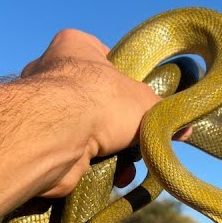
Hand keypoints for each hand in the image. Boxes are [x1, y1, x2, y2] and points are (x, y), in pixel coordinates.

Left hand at [0, 27, 160, 222]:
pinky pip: (73, 155)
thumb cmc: (100, 101)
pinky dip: (94, 167)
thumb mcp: (145, 101)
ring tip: (127, 165)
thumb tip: (184, 129)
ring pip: (86, 132)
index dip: (125, 81)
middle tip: (138, 140)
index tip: (140, 102)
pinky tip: (112, 176)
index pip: (104, 58)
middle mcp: (50, 72)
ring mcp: (41, 109)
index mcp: (73, 45)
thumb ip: (163, 112)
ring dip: (111, 152)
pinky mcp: (38, 142)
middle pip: (96, 101)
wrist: (55, 137)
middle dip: (120, 127)